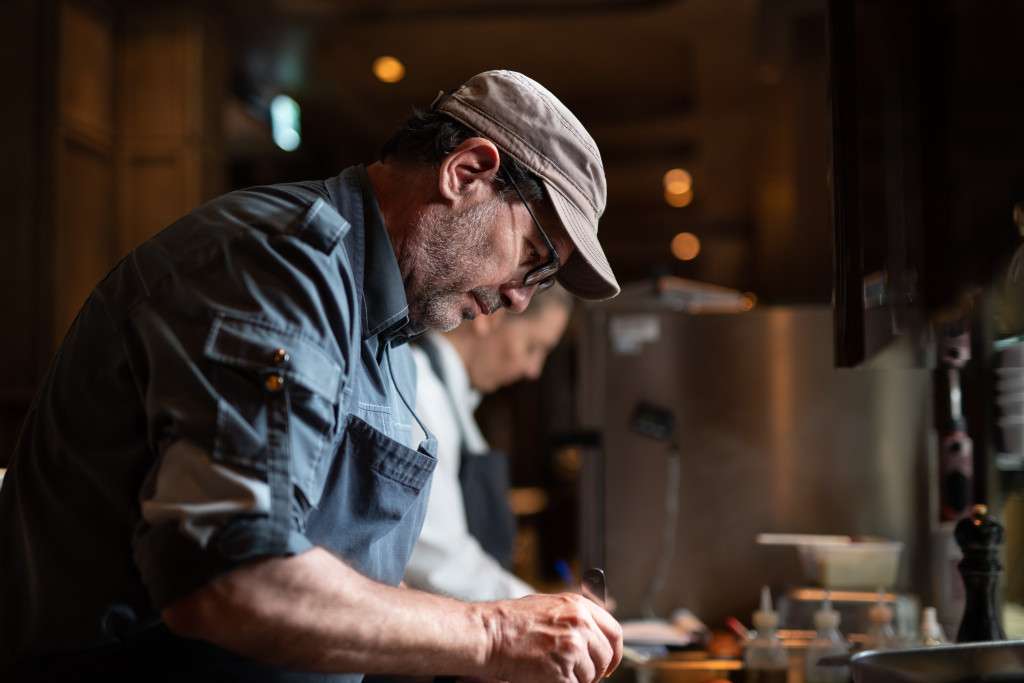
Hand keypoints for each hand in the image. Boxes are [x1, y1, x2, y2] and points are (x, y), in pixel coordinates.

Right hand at [480, 592, 621, 682]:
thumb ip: (576, 617)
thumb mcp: (550, 605)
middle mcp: (581, 625)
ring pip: (591, 675)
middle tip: (581, 673)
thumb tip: (594, 635)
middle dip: (597, 669)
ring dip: (577, 678)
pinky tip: (548, 676)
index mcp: (580, 606)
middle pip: (606, 656)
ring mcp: (573, 648)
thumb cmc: (513, 621)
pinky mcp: (562, 670)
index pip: (614, 632)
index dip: (614, 651)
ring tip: (555, 670)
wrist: (490, 634)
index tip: (609, 663)